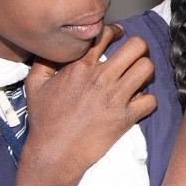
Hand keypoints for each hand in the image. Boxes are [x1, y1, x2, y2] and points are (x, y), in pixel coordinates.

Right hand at [24, 23, 156, 179]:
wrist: (54, 153)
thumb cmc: (44, 120)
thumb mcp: (35, 84)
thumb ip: (45, 61)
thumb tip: (54, 48)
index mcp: (80, 66)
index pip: (106, 34)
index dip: (116, 32)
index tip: (119, 37)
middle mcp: (101, 78)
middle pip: (137, 46)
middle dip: (139, 49)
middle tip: (135, 57)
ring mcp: (115, 97)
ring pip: (147, 69)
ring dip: (146, 72)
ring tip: (139, 78)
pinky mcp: (126, 117)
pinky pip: (151, 100)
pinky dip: (148, 101)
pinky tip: (138, 103)